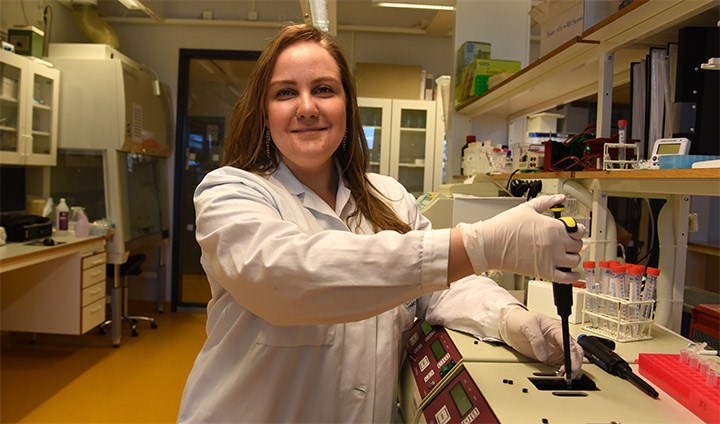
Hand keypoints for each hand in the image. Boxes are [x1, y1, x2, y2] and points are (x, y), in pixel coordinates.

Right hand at [458, 193, 583, 282]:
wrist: (490, 245)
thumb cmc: (504, 227)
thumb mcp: (527, 209)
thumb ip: (546, 202)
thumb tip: (559, 197)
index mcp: (553, 227)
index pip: (578, 230)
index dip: (577, 230)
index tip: (573, 231)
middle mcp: (555, 243)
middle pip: (578, 245)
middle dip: (575, 243)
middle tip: (569, 243)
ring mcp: (551, 259)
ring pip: (575, 261)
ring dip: (573, 258)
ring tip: (566, 255)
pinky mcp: (544, 272)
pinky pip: (567, 278)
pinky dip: (573, 277)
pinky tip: (572, 273)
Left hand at [498, 305, 583, 378]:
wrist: (510, 326)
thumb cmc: (520, 320)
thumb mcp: (527, 325)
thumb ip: (536, 339)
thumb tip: (543, 355)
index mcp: (556, 328)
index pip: (568, 342)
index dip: (572, 355)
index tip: (570, 365)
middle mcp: (559, 339)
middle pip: (575, 351)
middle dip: (575, 364)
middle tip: (569, 374)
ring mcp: (556, 348)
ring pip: (571, 359)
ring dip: (571, 369)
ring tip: (565, 376)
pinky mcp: (551, 356)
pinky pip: (561, 364)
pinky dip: (563, 371)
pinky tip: (560, 375)